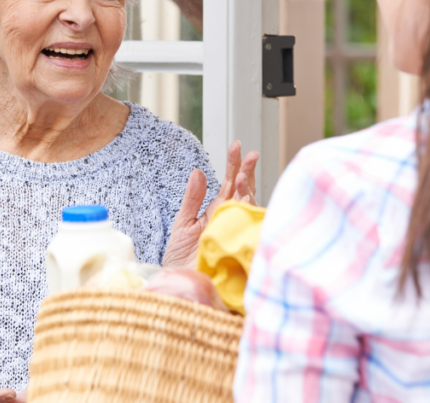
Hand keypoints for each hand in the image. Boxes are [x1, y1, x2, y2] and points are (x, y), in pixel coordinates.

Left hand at [163, 141, 258, 267]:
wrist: (179, 283)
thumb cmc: (180, 259)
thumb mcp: (182, 223)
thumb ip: (192, 198)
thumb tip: (198, 171)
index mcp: (217, 210)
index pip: (229, 183)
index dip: (234, 164)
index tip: (236, 146)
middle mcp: (231, 218)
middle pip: (244, 190)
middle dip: (247, 172)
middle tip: (250, 154)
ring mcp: (236, 231)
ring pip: (249, 206)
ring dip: (246, 190)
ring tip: (241, 177)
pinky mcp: (239, 246)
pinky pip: (250, 227)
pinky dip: (249, 213)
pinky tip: (246, 201)